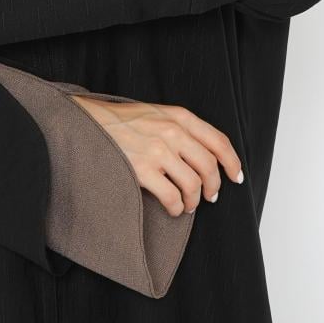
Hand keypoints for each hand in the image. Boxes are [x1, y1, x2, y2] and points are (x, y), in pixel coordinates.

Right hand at [70, 96, 243, 216]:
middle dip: (213, 187)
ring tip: (187, 205)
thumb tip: (204, 153)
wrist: (87, 122)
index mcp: (179, 116)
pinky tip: (173, 208)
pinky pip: (172, 197)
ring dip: (194, 201)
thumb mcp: (156, 113)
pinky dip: (177, 208)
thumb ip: (180, 126)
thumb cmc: (120, 121)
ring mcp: (158, 151)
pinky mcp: (142, 170)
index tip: (236, 177)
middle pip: (209, 167)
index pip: (218, 141)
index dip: (232, 163)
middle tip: (210, 197)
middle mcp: (172, 132)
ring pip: (193, 184)